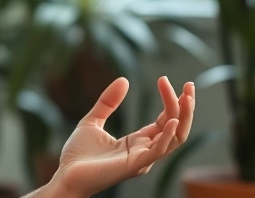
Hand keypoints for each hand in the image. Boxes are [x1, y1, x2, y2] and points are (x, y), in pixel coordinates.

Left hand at [50, 76, 194, 197]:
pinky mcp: (134, 165)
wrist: (66, 175)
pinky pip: (159, 151)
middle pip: (176, 127)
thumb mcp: (92, 121)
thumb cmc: (79, 154)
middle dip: (185, 107)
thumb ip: (108, 102)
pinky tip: (172, 120)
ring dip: (183, 117)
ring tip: (186, 96)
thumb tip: (124, 79)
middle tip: (189, 84)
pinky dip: (168, 136)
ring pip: (175, 139)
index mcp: (138, 142)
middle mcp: (146, 151)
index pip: (165, 120)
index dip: (170, 101)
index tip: (165, 79)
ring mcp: (143, 159)